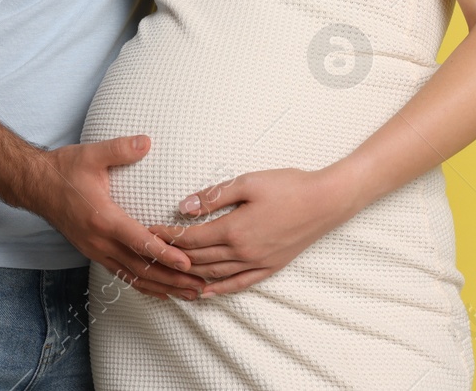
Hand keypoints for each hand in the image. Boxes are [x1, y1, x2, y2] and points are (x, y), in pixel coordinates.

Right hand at [31, 135, 208, 300]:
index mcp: (103, 219)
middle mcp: (99, 240)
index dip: (164, 253)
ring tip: (187, 293)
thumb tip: (147, 142)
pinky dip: (143, 285)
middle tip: (199, 285)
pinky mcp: (93, 252)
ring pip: (133, 276)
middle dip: (171, 278)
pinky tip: (159, 291)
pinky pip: (122, 274)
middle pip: (141, 267)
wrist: (35, 185)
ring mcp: (96, 250)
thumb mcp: (91, 154)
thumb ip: (120, 149)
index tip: (187, 263)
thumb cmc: (64, 169)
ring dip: (161, 287)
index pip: (139, 241)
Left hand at [147, 166, 354, 297]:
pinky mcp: (270, 267)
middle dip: (172, 256)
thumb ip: (214, 195)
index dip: (168, 236)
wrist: (326, 201)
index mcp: (234, 229)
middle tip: (151, 252)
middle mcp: (242, 252)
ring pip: (214, 274)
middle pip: (198, 259)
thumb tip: (184, 206)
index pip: (191, 238)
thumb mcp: (248, 182)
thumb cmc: (288, 186)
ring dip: (189, 274)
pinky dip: (219, 290)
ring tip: (169, 272)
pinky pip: (239, 284)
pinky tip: (205, 293)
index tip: (149, 232)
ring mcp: (257, 263)